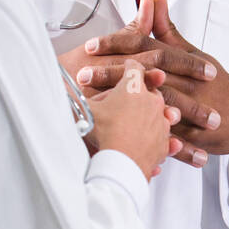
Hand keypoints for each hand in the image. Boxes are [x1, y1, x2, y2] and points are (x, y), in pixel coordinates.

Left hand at [77, 0, 228, 176]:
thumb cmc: (218, 83)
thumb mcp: (194, 52)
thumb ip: (168, 29)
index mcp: (181, 60)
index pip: (145, 46)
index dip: (117, 45)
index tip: (91, 46)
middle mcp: (184, 82)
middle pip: (143, 74)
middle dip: (111, 75)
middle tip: (81, 76)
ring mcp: (189, 109)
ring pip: (152, 105)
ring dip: (123, 107)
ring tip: (94, 109)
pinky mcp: (193, 133)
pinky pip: (166, 137)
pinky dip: (144, 140)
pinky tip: (121, 143)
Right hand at [85, 63, 178, 181]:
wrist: (120, 162)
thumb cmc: (103, 133)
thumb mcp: (84, 110)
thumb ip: (74, 97)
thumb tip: (64, 88)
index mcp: (133, 87)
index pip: (134, 67)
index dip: (130, 66)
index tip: (128, 68)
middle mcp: (152, 101)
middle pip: (151, 91)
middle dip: (142, 94)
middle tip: (130, 99)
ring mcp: (162, 122)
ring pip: (162, 114)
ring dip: (153, 116)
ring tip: (142, 122)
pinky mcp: (165, 143)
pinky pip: (164, 139)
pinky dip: (156, 140)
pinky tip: (148, 144)